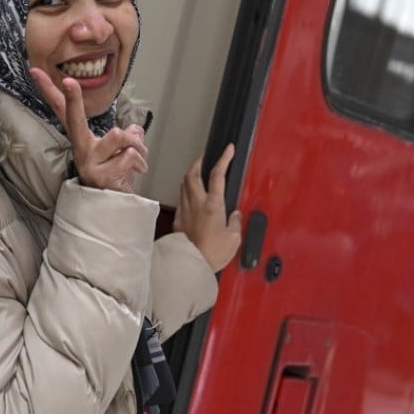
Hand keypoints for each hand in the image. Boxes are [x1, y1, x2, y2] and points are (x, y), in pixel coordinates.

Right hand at [30, 67, 147, 193]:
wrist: (114, 207)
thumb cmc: (117, 173)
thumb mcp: (121, 150)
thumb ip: (128, 135)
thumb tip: (135, 129)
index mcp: (82, 138)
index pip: (62, 110)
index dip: (50, 90)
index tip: (36, 70)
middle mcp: (80, 149)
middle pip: (75, 119)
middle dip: (73, 99)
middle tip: (69, 81)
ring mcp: (88, 163)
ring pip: (118, 136)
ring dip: (136, 144)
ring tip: (138, 157)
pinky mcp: (100, 176)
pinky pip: (129, 155)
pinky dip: (140, 161)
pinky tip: (135, 172)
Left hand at [175, 144, 242, 271]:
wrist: (191, 264)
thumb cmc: (213, 253)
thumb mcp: (234, 238)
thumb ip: (235, 222)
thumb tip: (234, 215)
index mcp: (213, 204)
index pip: (217, 174)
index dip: (223, 158)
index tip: (228, 149)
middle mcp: (197, 203)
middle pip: (193, 174)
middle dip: (199, 162)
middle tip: (205, 157)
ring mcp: (186, 210)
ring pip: (184, 185)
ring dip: (190, 176)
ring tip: (197, 174)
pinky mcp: (179, 220)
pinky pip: (181, 200)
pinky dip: (186, 193)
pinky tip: (190, 197)